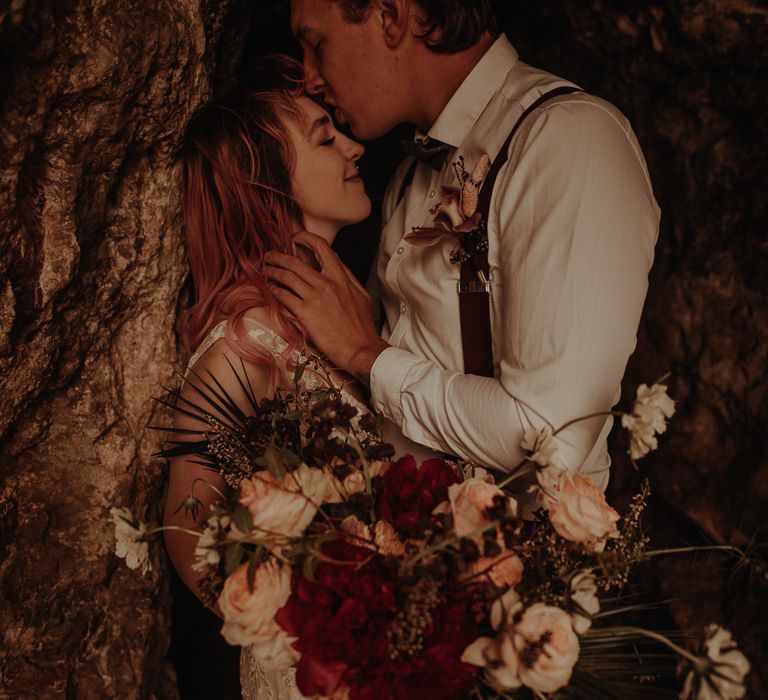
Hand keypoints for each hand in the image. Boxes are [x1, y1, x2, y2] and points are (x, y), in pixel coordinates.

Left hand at [264, 231, 388, 378]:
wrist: (359, 348)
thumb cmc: (361, 325)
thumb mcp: (360, 294)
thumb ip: (347, 275)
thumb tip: (335, 258)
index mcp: (341, 277)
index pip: (322, 247)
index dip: (305, 238)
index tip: (295, 238)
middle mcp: (327, 284)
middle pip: (296, 262)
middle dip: (278, 256)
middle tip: (269, 256)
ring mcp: (315, 298)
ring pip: (287, 277)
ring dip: (272, 271)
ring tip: (265, 270)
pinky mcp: (305, 314)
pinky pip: (284, 296)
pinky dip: (274, 290)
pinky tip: (270, 289)